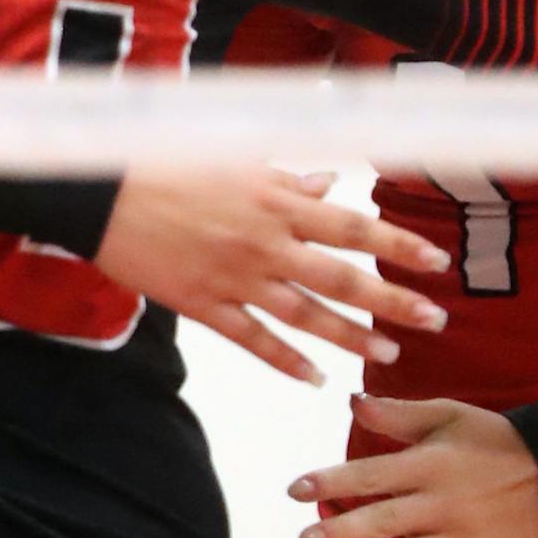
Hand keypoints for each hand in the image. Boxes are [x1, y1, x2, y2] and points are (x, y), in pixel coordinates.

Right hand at [93, 166, 450, 384]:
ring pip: (306, 315)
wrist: (102, 191)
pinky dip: (287, 362)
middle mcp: (264, 242)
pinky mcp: (204, 305)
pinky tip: (316, 379)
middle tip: (435, 318)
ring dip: (351, 336)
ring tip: (389, 353)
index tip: (435, 261)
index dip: (397, 244)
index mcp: (275, 200)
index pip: (352, 225)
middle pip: (342, 276)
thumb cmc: (169, 162)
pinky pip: (253, 340)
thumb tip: (330, 182)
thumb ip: (286, 176)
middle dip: (393, 300)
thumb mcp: (234, 158)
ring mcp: (235, 278)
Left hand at [287, 394, 537, 537]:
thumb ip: (398, 414)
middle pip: (385, 521)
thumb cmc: (492, 439)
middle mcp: (443, 504)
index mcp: (431, 464)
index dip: (333, 481)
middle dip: (341, 532)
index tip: (294, 489)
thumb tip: (348, 400)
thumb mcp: (448, 415)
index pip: (372, 474)